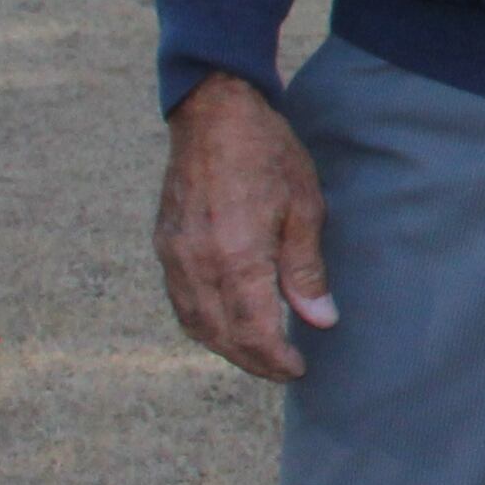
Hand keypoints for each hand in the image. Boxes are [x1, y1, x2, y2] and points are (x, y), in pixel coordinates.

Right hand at [157, 72, 334, 380]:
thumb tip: (320, 321)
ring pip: (196, 323)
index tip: (299, 369)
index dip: (276, 359)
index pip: (253, 332)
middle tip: (283, 370)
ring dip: (226, 347)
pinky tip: (225, 325)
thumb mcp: (304, 208)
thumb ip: (306, 270)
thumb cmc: (267, 155)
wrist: (213, 114)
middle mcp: (197, 265)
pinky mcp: (164, 246)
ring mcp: (174, 256)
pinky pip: (180, 301)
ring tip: (259, 354)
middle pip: (222, 336)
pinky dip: (203, 323)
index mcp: (235, 258)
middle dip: (253, 361)